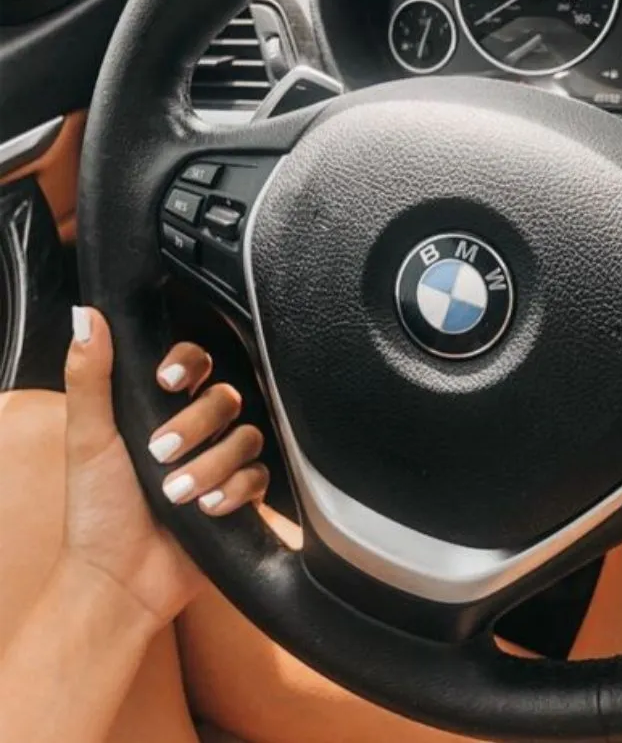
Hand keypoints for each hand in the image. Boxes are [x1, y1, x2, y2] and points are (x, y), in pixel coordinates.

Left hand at [62, 307, 268, 631]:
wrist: (120, 580)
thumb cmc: (97, 511)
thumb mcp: (87, 438)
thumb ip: (91, 377)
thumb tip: (86, 317)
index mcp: (160, 409)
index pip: (195, 362)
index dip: (189, 364)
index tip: (167, 381)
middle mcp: (195, 429)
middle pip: (227, 397)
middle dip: (196, 425)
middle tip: (160, 454)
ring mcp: (220, 460)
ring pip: (248, 436)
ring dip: (212, 464)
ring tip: (177, 493)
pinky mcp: (241, 493)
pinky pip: (259, 475)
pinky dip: (234, 490)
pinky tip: (208, 509)